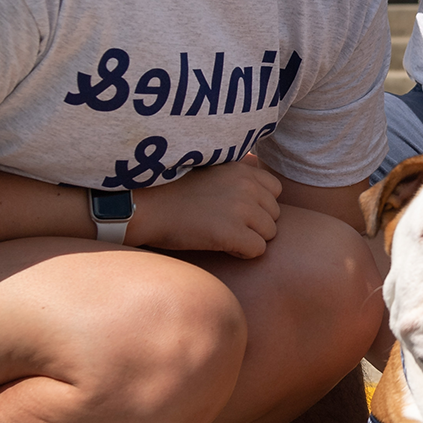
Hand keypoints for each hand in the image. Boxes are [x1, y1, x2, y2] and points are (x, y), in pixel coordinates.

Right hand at [130, 153, 281, 257]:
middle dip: (256, 224)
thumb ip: (236, 176)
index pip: (275, 190)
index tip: (237, 211)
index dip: (259, 205)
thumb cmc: (173, 191)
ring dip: (250, 239)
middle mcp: (246, 186)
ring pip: (269, 234)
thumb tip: (258, 188)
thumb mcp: (210, 169)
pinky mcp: (232, 232)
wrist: (147, 207)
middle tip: (227, 226)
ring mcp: (241, 208)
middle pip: (274, 214)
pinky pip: (258, 250)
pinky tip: (222, 246)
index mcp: (242, 169)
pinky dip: (242, 253)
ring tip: (224, 236)